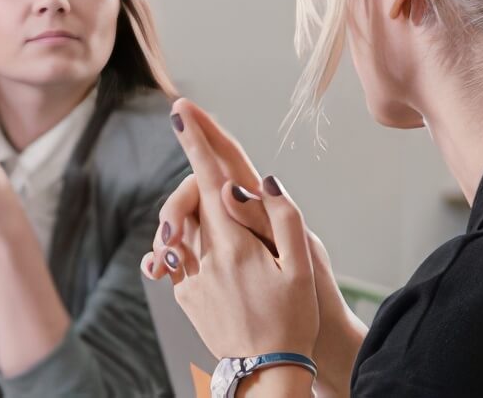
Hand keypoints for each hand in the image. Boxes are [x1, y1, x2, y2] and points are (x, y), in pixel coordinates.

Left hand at [147, 101, 360, 395]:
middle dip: (195, 181)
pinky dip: (185, 244)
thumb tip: (264, 180)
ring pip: (182, 228)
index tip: (181, 111)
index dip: (195, 142)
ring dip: (187, 213)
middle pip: (189, 200)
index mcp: (236, 245)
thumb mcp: (303, 267)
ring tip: (207, 219)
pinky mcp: (186, 296)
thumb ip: (284, 218)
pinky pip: (179, 257)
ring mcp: (192, 278)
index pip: (209, 180)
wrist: (267, 372)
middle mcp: (207, 258)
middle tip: (206, 181)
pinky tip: (201, 249)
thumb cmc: (294, 320)